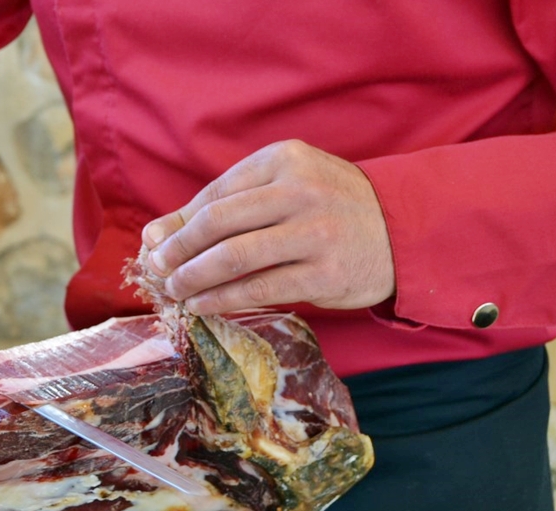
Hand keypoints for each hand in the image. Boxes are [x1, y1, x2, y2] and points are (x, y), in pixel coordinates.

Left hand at [141, 140, 394, 314]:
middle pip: (217, 223)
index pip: (215, 194)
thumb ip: (226, 204)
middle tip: (157, 271)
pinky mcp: (325, 273)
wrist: (402, 229)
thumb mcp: (284, 188)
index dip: (178, 223)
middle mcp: (299, 191)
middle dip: (178, 251)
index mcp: (284, 160)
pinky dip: (222, 299)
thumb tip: (156, 233)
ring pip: (235, 257)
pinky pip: (260, 288)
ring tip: (175, 291)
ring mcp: (315, 232)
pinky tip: (202, 306)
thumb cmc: (329, 207)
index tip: (153, 245)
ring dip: (194, 278)